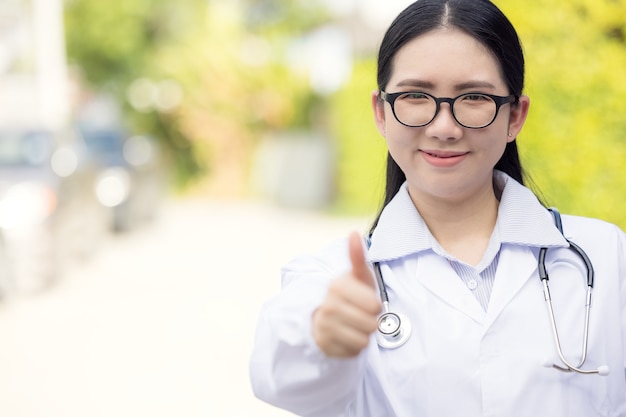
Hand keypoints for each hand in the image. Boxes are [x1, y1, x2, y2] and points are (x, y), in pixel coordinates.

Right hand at [312, 232, 380, 356]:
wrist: (327, 315)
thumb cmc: (351, 294)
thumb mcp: (358, 276)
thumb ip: (357, 256)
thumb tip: (353, 233)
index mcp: (337, 286)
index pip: (374, 306)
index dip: (375, 306)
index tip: (366, 301)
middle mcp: (328, 306)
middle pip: (370, 325)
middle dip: (370, 322)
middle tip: (360, 314)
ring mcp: (324, 327)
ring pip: (363, 340)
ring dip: (363, 334)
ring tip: (354, 325)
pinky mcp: (324, 345)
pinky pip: (353, 352)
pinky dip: (354, 346)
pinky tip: (347, 336)